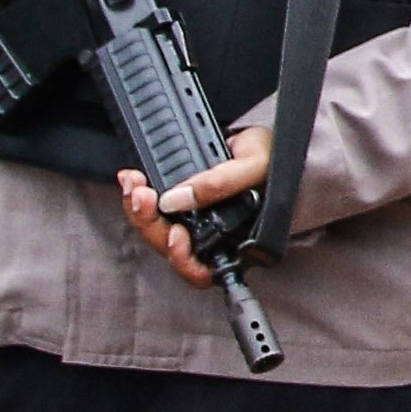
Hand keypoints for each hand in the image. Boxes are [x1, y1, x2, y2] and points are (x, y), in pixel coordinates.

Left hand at [115, 127, 272, 287]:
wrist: (269, 142)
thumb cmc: (276, 161)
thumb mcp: (255, 166)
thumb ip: (219, 184)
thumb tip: (174, 200)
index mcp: (237, 242)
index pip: (203, 269)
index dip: (183, 259)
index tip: (175, 233)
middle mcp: (212, 238)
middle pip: (171, 249)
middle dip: (149, 224)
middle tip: (141, 196)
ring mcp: (194, 222)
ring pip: (157, 231)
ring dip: (139, 210)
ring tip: (134, 183)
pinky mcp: (180, 205)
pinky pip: (153, 211)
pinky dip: (139, 196)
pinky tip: (133, 180)